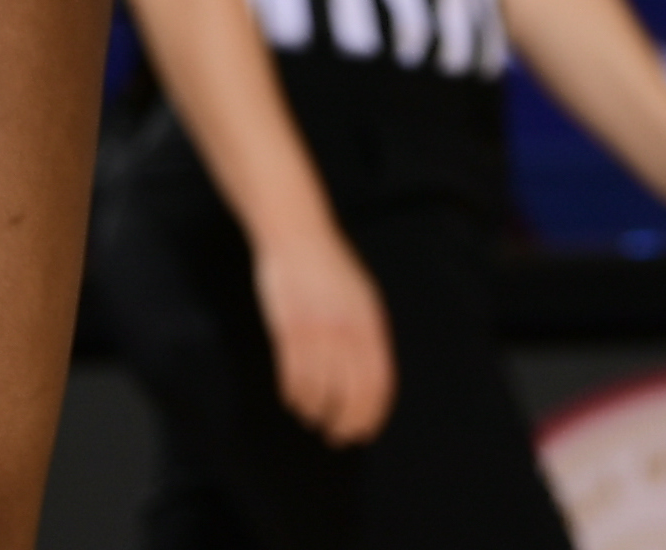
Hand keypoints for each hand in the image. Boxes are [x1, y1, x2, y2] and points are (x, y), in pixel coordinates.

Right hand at [249, 222, 395, 443]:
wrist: (294, 231)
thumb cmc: (329, 265)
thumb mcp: (363, 297)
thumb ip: (369, 336)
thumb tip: (371, 381)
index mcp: (370, 324)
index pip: (378, 385)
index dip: (371, 415)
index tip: (362, 433)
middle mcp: (347, 330)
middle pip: (351, 393)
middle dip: (344, 422)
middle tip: (335, 436)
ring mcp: (317, 328)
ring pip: (319, 388)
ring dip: (314, 410)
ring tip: (309, 415)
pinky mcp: (287, 325)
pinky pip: (292, 372)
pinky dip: (292, 392)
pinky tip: (290, 397)